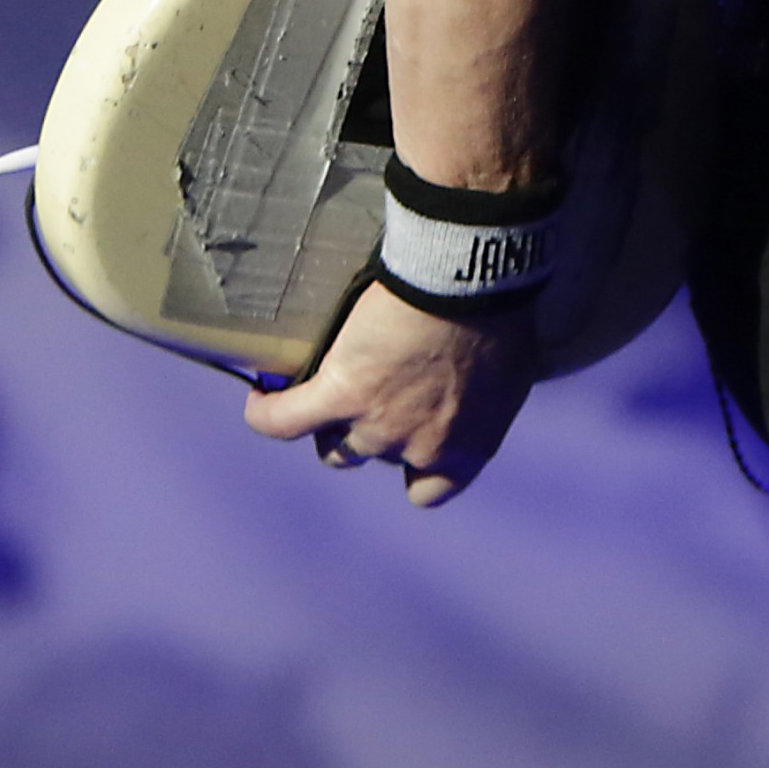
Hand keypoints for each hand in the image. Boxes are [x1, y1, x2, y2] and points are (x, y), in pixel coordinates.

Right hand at [243, 279, 542, 505]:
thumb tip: (475, 382)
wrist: (473, 278)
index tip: (407, 439)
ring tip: (315, 389)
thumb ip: (483, 390)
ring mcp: (375, 426)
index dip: (411, 467)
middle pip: (374, 456)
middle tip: (369, 384)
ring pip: (333, 446)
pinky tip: (260, 398)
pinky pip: (286, 421)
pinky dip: (269, 414)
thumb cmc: (500, 306)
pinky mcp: (340, 393)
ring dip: (325, 422)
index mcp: (466, 445)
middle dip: (368, 429)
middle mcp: (418, 447)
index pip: (428, 489)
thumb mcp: (508, 363)